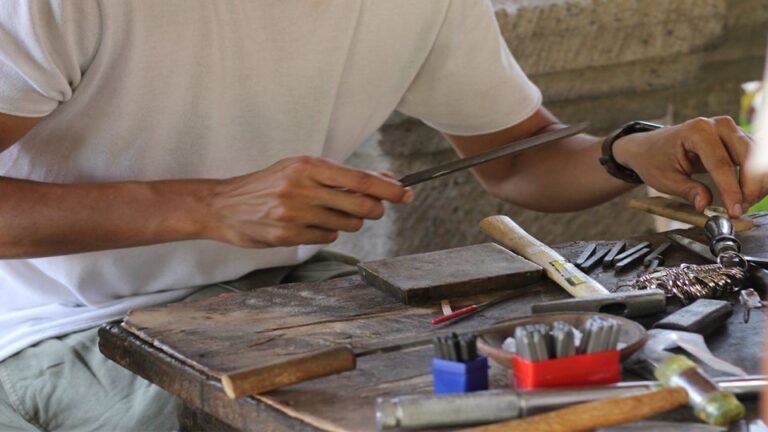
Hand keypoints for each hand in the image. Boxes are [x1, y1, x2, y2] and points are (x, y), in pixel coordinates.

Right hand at [207, 156, 411, 246]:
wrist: (224, 205)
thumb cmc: (269, 184)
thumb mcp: (301, 169)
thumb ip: (342, 176)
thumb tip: (387, 181)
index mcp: (308, 165)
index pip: (360, 179)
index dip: (389, 190)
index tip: (407, 194)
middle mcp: (302, 188)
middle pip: (360, 206)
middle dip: (374, 211)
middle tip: (373, 210)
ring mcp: (294, 214)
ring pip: (346, 226)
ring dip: (346, 222)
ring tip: (327, 213)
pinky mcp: (288, 236)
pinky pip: (327, 238)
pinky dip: (326, 233)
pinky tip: (308, 224)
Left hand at [613, 116, 763, 216]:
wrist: (649, 147)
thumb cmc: (655, 160)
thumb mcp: (665, 180)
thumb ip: (688, 191)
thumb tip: (706, 205)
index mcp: (697, 131)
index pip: (721, 163)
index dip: (731, 190)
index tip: (735, 210)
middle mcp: (718, 125)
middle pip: (748, 156)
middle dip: (750, 186)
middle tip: (742, 209)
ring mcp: (730, 130)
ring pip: (757, 156)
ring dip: (756, 183)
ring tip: (743, 204)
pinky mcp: (736, 139)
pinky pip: (755, 158)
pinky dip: (756, 177)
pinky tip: (748, 194)